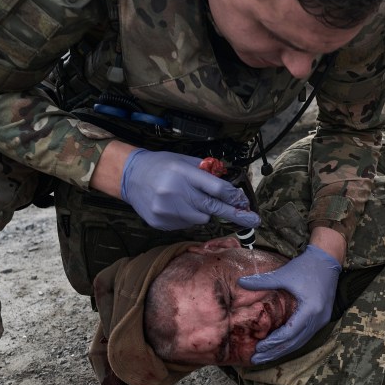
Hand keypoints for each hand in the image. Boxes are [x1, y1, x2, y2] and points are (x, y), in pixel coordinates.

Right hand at [120, 148, 259, 230]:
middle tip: (254, 221)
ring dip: (203, 211)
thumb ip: (206, 171)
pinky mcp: (161, 223)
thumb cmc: (161, 165)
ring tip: (188, 198)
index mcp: (182, 173)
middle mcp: (175, 192)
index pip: (216, 188)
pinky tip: (176, 205)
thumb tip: (230, 186)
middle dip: (236, 214)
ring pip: (201, 219)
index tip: (245, 202)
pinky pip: (186, 224)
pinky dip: (187, 216)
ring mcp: (166, 210)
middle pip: (213, 207)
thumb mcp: (184, 160)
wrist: (130, 176)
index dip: (234, 196)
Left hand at [238, 245, 341, 363]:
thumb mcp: (284, 274)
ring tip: (266, 357)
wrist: (327, 259)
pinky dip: (292, 342)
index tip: (258, 349)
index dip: (274, 342)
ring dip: (283, 350)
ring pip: (301, 341)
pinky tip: (280, 346)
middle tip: (257, 360)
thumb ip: (262, 281)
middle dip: (275, 352)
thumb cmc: (306, 266)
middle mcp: (319, 318)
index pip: (290, 333)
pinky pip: (306, 335)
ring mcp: (323, 319)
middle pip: (295, 342)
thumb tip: (240, 282)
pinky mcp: (323, 318)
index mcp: (311, 309)